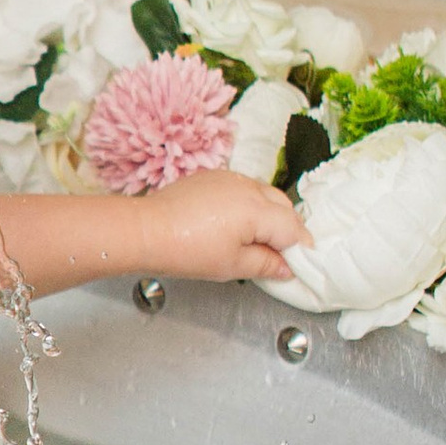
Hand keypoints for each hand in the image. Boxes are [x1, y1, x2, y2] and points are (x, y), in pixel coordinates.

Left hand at [130, 169, 308, 285]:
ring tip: (256, 239)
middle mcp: (249, 187)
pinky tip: (234, 222)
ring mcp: (230, 178)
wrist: (146, 230)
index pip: (293, 228)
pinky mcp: (214, 176)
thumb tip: (287, 268)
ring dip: (269, 214)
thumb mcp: (232, 266)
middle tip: (278, 254)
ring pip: (265, 194)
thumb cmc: (187, 251)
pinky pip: (244, 187)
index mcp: (258, 210)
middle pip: (283, 206)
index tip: (297, 264)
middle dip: (287, 229)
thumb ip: (266, 265)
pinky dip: (249, 203)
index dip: (299, 248)